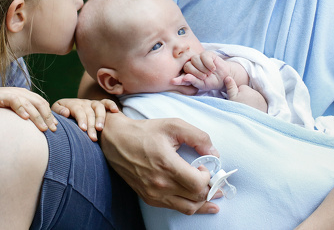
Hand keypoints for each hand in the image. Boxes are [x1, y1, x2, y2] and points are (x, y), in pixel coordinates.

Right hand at [0, 87, 56, 131]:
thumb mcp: (13, 114)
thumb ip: (24, 118)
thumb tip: (37, 132)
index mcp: (27, 96)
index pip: (43, 104)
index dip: (50, 115)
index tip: (56, 127)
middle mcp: (22, 93)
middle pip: (40, 103)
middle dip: (47, 117)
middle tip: (53, 129)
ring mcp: (12, 93)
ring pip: (30, 103)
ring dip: (37, 116)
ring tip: (43, 128)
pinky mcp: (2, 95)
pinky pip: (15, 101)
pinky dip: (21, 109)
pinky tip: (25, 118)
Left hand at [52, 98, 118, 140]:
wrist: (65, 110)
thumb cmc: (61, 115)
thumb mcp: (55, 112)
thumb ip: (58, 111)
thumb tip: (66, 113)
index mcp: (72, 104)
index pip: (78, 110)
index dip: (81, 119)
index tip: (83, 129)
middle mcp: (83, 102)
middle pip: (89, 112)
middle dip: (91, 125)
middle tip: (92, 137)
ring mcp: (92, 103)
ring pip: (98, 107)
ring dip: (100, 117)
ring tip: (100, 128)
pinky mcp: (99, 105)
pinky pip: (106, 102)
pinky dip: (111, 105)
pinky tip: (116, 111)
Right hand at [101, 113, 220, 214]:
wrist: (116, 141)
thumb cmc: (145, 132)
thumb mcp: (173, 125)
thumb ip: (198, 137)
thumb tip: (214, 153)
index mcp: (167, 165)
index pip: (198, 184)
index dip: (208, 178)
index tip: (204, 168)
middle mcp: (160, 184)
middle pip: (196, 198)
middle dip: (210, 191)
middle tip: (216, 185)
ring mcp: (153, 193)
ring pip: (187, 208)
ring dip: (202, 204)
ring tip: (211, 199)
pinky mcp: (149, 197)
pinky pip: (174, 207)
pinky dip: (186, 204)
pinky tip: (193, 199)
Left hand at [172, 51, 225, 90]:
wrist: (224, 77)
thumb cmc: (211, 81)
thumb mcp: (202, 84)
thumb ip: (193, 81)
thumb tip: (184, 78)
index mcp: (188, 73)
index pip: (181, 75)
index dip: (178, 79)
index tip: (173, 82)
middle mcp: (191, 65)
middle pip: (187, 66)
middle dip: (196, 73)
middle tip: (205, 77)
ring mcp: (198, 58)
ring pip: (195, 60)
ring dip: (203, 68)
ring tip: (209, 73)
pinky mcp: (206, 54)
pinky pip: (203, 56)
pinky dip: (209, 63)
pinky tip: (213, 68)